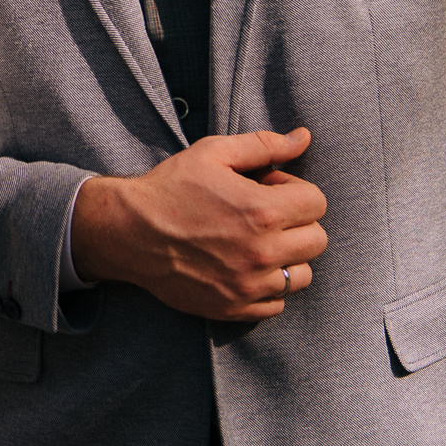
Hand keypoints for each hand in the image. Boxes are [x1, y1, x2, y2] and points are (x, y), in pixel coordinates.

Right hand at [71, 127, 327, 321]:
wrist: (128, 230)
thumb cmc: (170, 187)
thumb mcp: (213, 153)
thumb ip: (264, 145)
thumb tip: (304, 137)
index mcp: (262, 210)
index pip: (317, 202)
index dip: (294, 189)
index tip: (268, 189)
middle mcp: (262, 252)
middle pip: (317, 240)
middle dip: (297, 222)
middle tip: (263, 215)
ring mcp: (249, 285)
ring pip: (302, 275)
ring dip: (287, 257)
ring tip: (256, 243)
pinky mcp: (235, 307)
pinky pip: (278, 303)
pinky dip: (268, 287)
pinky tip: (244, 267)